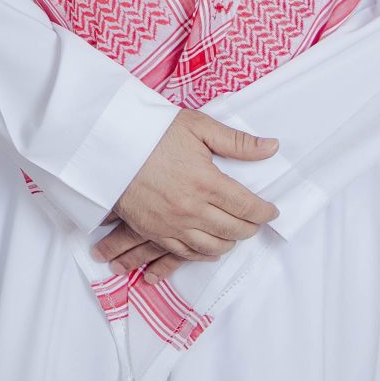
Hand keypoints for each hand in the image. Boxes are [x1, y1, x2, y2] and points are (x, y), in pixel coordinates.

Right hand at [98, 109, 280, 272]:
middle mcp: (192, 208)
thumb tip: (272, 147)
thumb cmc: (151, 133)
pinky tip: (211, 247)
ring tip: (235, 232)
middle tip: (255, 220)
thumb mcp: (196, 127)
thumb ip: (237, 141)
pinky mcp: (154, 231)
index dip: (265, 212)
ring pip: (214, 247)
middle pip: (235, 230)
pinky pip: (186, 253)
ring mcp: (172, 224)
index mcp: (206, 182)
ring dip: (230, 242)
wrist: (107, 146)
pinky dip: (204, 254)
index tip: (271, 211)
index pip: (248, 207)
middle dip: (251, 227)